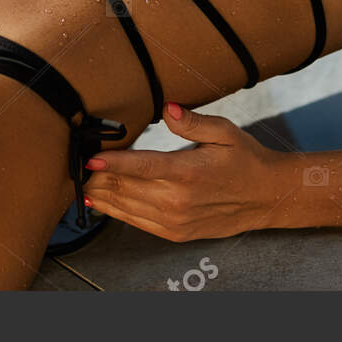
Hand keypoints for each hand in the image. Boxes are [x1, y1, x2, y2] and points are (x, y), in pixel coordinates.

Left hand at [80, 102, 283, 240]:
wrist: (266, 197)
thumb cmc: (245, 159)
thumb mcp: (225, 132)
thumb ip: (193, 121)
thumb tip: (168, 108)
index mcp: (188, 172)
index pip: (142, 167)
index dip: (112, 163)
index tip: (90, 158)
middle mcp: (179, 200)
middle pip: (126, 189)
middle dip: (98, 177)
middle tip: (74, 163)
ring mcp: (175, 220)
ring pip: (127, 207)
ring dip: (101, 195)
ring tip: (80, 181)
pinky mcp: (175, 232)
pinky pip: (137, 223)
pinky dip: (115, 213)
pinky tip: (99, 203)